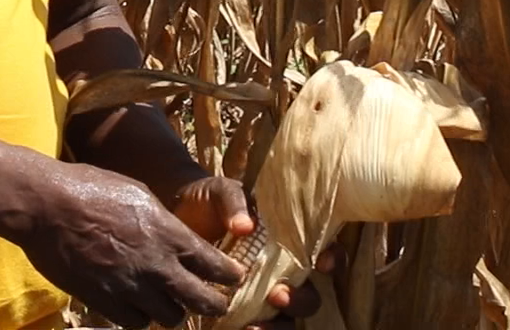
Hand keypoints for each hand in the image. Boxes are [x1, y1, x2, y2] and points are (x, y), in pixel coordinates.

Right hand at [12, 162, 243, 327]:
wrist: (48, 206)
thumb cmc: (91, 189)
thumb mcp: (138, 194)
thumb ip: (162, 223)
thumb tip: (174, 237)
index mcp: (169, 234)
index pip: (215, 266)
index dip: (229, 276)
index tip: (233, 278)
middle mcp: (156, 265)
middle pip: (202, 301)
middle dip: (215, 304)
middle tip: (217, 304)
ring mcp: (131, 287)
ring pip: (171, 318)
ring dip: (173, 311)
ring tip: (169, 303)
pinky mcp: (106, 302)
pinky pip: (136, 323)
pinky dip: (141, 317)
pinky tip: (137, 306)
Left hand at [166, 174, 327, 329]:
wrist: (177, 217)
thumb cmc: (207, 202)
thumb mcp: (220, 192)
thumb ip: (234, 202)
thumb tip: (245, 227)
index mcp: (289, 238)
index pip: (325, 250)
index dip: (332, 258)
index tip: (321, 263)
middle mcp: (284, 270)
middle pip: (312, 294)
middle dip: (301, 299)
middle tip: (277, 295)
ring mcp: (265, 292)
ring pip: (290, 319)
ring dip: (279, 324)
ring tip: (256, 324)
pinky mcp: (244, 309)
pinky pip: (263, 327)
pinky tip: (244, 329)